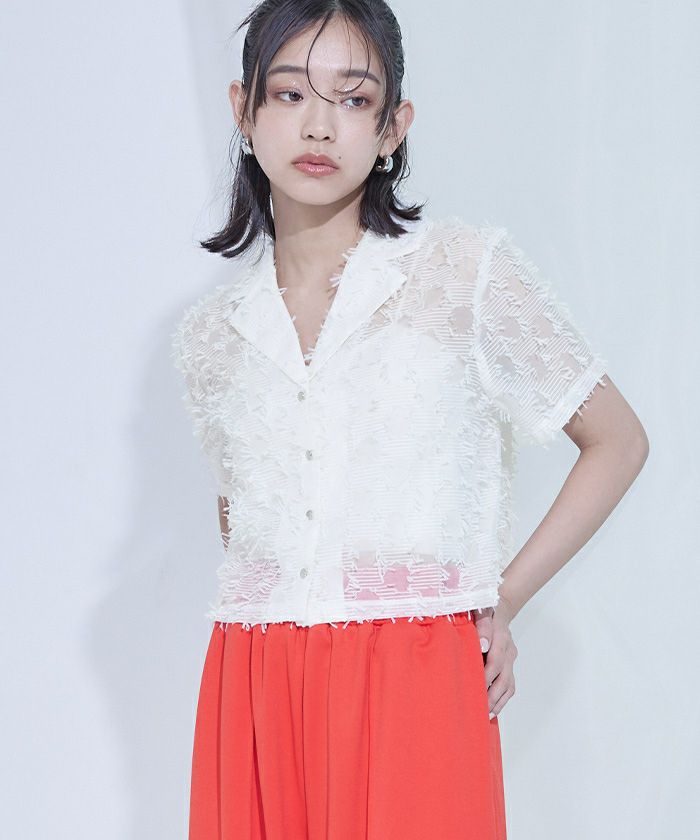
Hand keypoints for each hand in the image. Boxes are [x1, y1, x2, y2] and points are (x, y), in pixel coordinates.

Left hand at [473, 595, 517, 719]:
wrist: (500, 607)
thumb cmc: (484, 608)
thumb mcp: (480, 608)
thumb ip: (482, 625)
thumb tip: (482, 645)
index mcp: (501, 634)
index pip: (495, 658)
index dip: (486, 673)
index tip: (476, 685)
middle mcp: (508, 648)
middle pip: (503, 676)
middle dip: (491, 694)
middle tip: (478, 708)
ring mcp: (511, 658)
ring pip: (508, 683)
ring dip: (497, 700)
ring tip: (484, 714)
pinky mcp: (510, 665)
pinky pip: (510, 685)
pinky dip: (501, 699)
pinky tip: (492, 710)